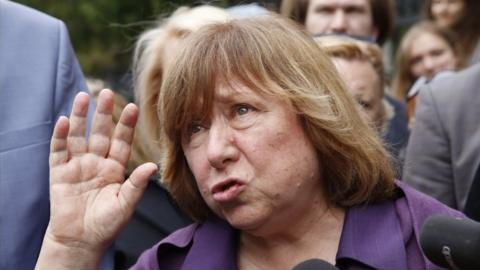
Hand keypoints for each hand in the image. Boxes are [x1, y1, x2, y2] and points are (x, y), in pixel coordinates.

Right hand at [37, 89, 156, 267]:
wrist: (81, 241)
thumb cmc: (106, 224)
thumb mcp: (125, 204)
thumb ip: (136, 184)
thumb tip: (153, 166)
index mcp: (115, 169)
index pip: (122, 142)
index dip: (126, 125)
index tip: (133, 106)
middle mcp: (97, 163)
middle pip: (100, 133)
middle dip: (104, 113)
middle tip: (107, 92)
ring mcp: (77, 166)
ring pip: (78, 136)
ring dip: (80, 117)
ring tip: (83, 96)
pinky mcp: (59, 173)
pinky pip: (58, 151)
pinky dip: (60, 136)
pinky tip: (63, 121)